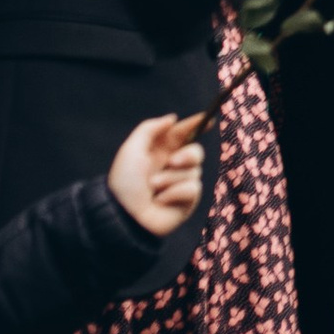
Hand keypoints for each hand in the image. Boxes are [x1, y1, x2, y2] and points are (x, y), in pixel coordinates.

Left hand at [109, 110, 208, 237]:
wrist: (124, 215)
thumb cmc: (125, 183)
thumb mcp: (131, 150)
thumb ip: (150, 128)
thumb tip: (172, 118)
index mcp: (160, 151)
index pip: (182, 134)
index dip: (196, 125)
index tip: (208, 120)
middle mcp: (173, 165)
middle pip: (196, 151)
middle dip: (188, 155)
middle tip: (173, 162)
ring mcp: (181, 182)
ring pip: (194, 171)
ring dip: (171, 178)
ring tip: (154, 188)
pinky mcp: (187, 199)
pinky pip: (192, 188)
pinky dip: (174, 193)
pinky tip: (161, 200)